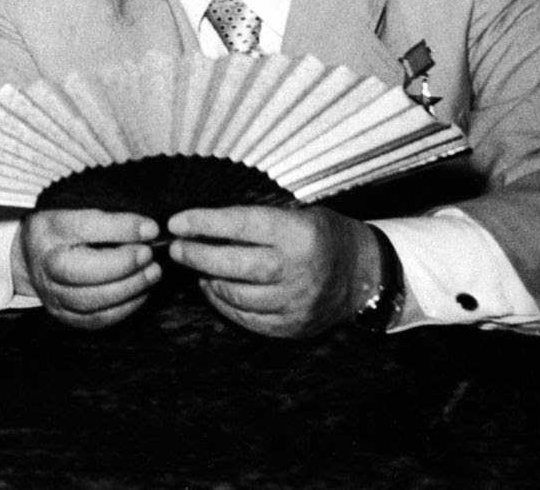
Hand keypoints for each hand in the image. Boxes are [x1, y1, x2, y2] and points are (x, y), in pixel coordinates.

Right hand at [18, 208, 160, 329]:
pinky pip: (96, 319)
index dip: (122, 228)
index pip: (85, 227)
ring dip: (129, 288)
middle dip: (123, 264)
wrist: (28, 257)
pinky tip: (141, 293)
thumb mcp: (74, 211)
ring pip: (91, 300)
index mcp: (48, 230)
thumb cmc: (61, 230)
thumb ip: (107, 220)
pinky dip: (123, 308)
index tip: (151, 229)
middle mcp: (45, 264)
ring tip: (152, 274)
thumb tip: (148, 230)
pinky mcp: (62, 314)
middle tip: (149, 255)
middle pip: (83, 271)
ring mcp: (51, 293)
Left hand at [166, 205, 378, 338]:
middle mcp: (298, 270)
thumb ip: (255, 221)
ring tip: (197, 265)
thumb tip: (201, 224)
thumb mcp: (297, 213)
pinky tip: (215, 287)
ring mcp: (296, 303)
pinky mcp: (292, 327)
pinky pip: (247, 318)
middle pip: (234, 265)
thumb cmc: (322, 234)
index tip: (176, 222)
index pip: (240, 225)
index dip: (204, 223)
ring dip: (209, 280)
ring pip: (236, 295)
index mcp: (299, 234)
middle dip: (197, 255)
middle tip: (175, 248)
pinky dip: (224, 303)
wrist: (364, 273)